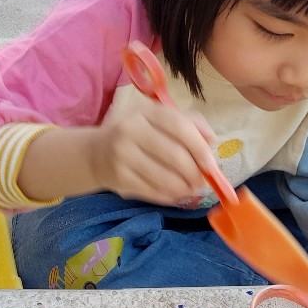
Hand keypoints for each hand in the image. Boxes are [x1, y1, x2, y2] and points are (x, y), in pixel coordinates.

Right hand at [91, 99, 219, 204]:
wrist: (95, 153)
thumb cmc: (136, 134)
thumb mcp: (157, 119)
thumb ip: (188, 121)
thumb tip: (212, 140)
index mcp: (144, 112)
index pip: (179, 126)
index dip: (199, 146)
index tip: (211, 163)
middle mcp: (130, 130)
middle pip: (174, 155)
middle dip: (195, 172)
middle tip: (202, 181)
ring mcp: (122, 156)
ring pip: (165, 178)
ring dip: (185, 187)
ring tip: (191, 188)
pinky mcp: (119, 179)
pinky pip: (153, 192)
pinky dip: (170, 196)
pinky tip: (174, 193)